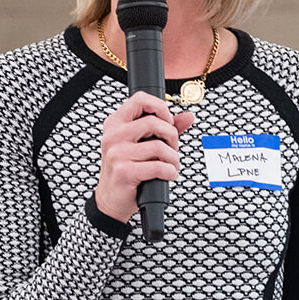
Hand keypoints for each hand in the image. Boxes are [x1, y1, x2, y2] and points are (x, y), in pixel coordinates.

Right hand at [95, 92, 196, 222]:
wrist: (110, 200)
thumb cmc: (127, 170)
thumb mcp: (142, 145)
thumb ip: (165, 128)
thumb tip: (188, 117)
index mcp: (116, 123)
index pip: (140, 99)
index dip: (161, 107)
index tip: (168, 122)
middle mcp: (113, 135)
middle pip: (154, 122)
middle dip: (172, 136)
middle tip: (172, 149)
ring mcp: (116, 154)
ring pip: (159, 146)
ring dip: (173, 158)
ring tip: (171, 165)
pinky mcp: (124, 172)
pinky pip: (158, 167)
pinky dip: (170, 172)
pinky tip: (168, 175)